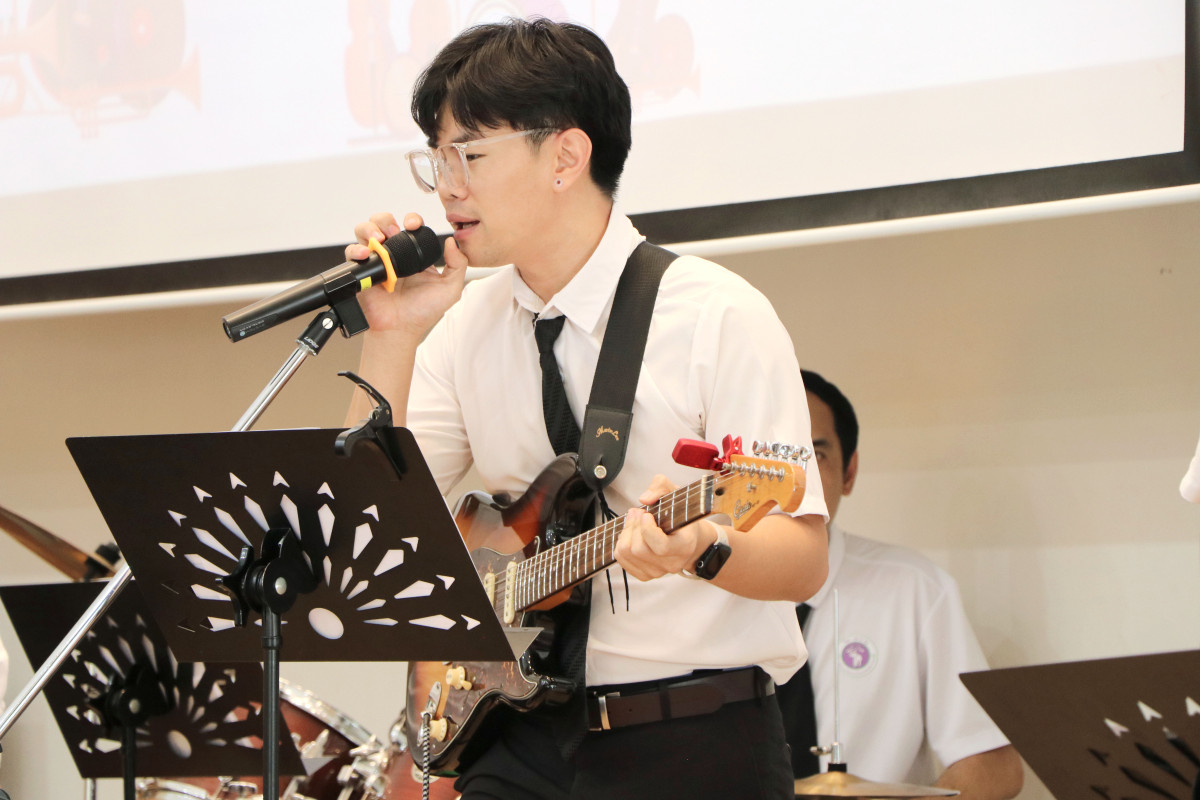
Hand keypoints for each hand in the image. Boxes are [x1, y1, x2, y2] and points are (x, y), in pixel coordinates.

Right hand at [344, 212, 466, 337]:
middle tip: (393, 232)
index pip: (410, 227)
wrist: (400, 330)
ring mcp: (376, 261)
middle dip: (386, 220)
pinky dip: (357, 249)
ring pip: (366, 231)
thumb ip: (458, 264)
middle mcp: (394, 254)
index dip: (411, 219)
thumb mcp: (449, 289)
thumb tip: (452, 242)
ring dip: (370, 228)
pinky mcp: (362, 270)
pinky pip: (352, 252)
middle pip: (384, 222)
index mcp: (414, 254)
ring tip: (378, 239)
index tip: (413, 224)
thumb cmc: (422, 312)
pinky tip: (366, 254)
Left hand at [614, 475, 716, 580]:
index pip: (660, 546)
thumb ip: (662, 486)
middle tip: (637, 512)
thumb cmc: (683, 516)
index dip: (647, 528)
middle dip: (633, 526)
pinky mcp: (645, 575)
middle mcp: (672, 563)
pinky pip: (621, 559)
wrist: (690, 540)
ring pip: (627, 553)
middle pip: (638, 549)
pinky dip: (621, 542)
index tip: (646, 514)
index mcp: (684, 546)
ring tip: (634, 521)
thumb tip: (644, 498)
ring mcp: (658, 572)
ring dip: (625, 532)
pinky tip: (632, 534)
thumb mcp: (678, 494)